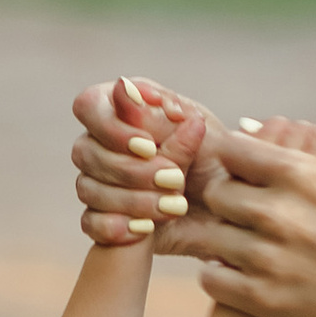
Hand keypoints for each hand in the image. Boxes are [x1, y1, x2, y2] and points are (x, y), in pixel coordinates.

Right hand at [71, 73, 215, 252]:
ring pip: (87, 188)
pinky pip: (90, 223)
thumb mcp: (198, 130)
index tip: (149, 146)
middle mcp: (101, 142)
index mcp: (120, 108)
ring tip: (173, 207)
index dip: (113, 129)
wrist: (230, 205)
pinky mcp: (103, 216)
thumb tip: (123, 87)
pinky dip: (116, 227)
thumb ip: (157, 113)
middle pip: (85, 151)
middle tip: (174, 180)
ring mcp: (97, 180)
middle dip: (131, 170)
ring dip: (132, 199)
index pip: (87, 107)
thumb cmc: (214, 156)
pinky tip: (145, 229)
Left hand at [189, 124, 315, 316]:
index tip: (245, 170)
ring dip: (220, 235)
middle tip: (241, 208)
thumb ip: (313, 146)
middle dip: (227, 196)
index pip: (235, 150)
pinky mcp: (267, 301)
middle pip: (216, 192)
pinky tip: (238, 270)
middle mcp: (280, 215)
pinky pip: (212, 279)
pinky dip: (218, 273)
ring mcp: (270, 260)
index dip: (236, 158)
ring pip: (208, 236)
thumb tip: (255, 126)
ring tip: (238, 239)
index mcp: (304, 175)